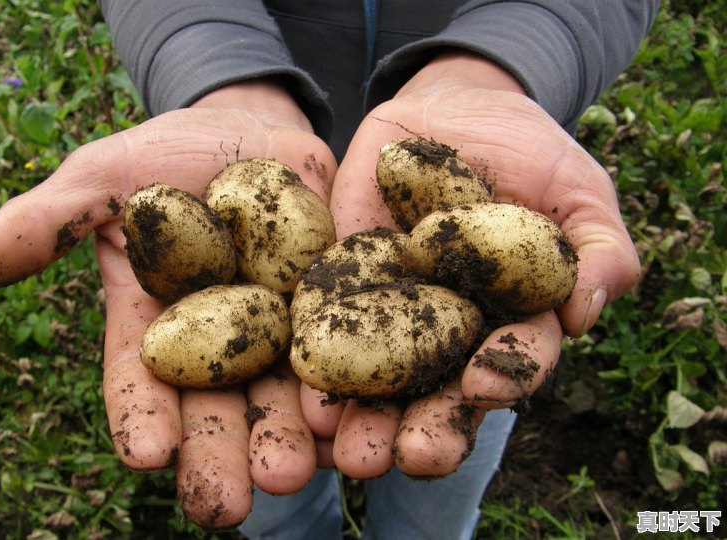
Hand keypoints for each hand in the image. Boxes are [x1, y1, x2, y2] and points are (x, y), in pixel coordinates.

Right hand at [0, 81, 336, 528]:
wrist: (252, 132)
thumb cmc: (166, 156)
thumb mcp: (104, 179)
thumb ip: (47, 222)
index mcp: (158, 325)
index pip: (142, 381)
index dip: (141, 417)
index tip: (145, 455)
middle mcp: (220, 343)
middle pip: (218, 407)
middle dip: (222, 455)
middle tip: (228, 506)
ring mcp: (281, 329)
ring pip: (286, 395)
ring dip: (292, 439)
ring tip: (297, 476)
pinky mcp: (335, 306)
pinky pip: (347, 350)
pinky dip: (352, 388)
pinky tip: (354, 423)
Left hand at [304, 52, 640, 477]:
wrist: (454, 108)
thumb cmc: (529, 152)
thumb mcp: (577, 188)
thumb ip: (598, 247)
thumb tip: (586, 311)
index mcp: (510, 320)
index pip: (512, 361)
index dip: (502, 375)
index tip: (483, 385)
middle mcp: (449, 331)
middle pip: (440, 391)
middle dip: (427, 427)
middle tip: (409, 458)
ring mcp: (392, 311)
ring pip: (379, 378)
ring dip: (365, 418)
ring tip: (347, 452)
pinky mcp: (342, 283)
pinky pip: (325, 324)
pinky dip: (315, 360)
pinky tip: (301, 394)